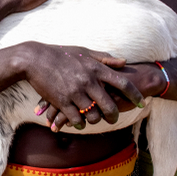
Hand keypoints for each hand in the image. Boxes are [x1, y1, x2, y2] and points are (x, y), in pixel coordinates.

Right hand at [37, 63, 164, 131]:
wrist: (34, 59)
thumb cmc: (60, 53)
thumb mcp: (84, 51)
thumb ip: (105, 58)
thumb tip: (124, 62)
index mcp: (96, 68)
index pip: (122, 83)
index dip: (134, 95)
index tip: (141, 103)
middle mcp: (88, 81)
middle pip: (109, 105)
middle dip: (114, 115)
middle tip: (113, 119)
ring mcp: (75, 92)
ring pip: (93, 115)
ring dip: (96, 120)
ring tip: (94, 119)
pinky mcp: (62, 101)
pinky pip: (77, 119)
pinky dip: (80, 124)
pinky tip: (80, 122)